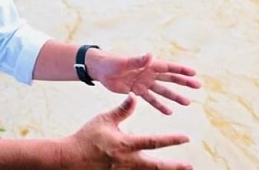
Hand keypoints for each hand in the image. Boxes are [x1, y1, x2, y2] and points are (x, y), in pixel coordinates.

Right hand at [65, 95, 193, 169]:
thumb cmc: (87, 137)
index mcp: (126, 144)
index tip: (186, 138)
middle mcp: (127, 161)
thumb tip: (135, 95)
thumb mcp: (104, 120)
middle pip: (156, 166)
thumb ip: (122, 110)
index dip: (172, 140)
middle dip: (174, 166)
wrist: (69, 159)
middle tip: (189, 166)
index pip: (154, 141)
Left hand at [91, 52, 201, 114]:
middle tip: (198, 86)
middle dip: (184, 82)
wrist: (100, 69)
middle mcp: (149, 73)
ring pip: (163, 91)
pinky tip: (169, 112)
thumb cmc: (112, 62)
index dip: (181, 70)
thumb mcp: (124, 62)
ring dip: (174, 96)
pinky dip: (160, 105)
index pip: (168, 67)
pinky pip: (151, 99)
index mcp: (148, 64)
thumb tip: (151, 55)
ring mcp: (144, 83)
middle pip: (170, 78)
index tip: (194, 73)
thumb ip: (138, 60)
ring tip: (187, 102)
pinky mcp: (137, 92)